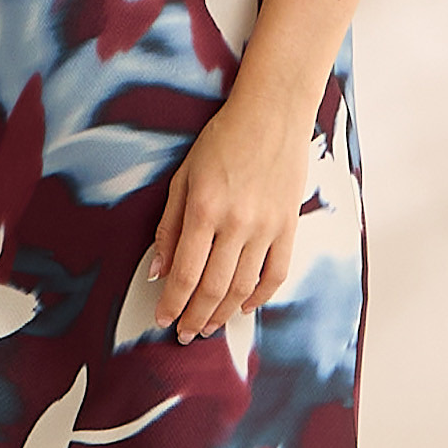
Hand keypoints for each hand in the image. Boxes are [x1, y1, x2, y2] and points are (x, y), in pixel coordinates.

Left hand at [146, 97, 312, 343]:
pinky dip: (260, 296)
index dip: (172, 303)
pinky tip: (244, 306)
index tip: (163, 319)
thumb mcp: (183, 177)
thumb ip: (169, 226)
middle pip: (213, 288)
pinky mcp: (289, 225)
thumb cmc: (223, 139)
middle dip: (195, 317)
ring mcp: (267, 227)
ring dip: (223, 314)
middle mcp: (237, 223)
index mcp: (204, 209)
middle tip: (184, 333)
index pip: (185, 273)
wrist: (273, 114)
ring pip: (243, 287)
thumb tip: (159, 270)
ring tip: (208, 326)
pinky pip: (276, 273)